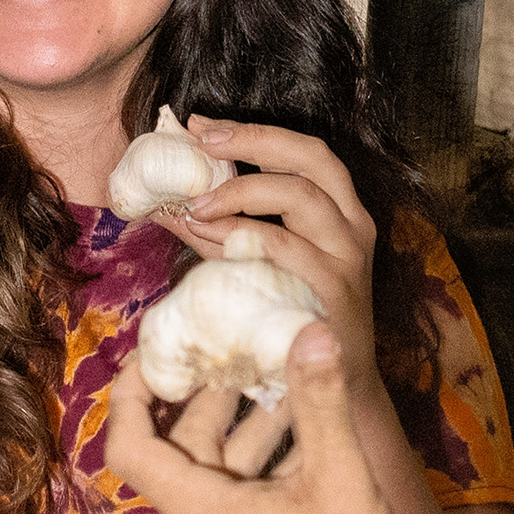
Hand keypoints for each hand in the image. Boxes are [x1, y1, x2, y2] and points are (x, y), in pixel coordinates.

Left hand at [108, 324, 418, 513]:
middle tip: (251, 358)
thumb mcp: (341, 480)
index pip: (129, 445)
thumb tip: (311, 330)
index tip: (153, 353)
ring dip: (248, 442)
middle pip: (184, 458)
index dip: (131, 393)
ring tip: (295, 401)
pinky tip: (306, 460)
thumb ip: (320, 401)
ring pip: (215, 488)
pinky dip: (256, 483)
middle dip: (218, 405)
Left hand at [159, 117, 380, 385]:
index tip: (202, 125)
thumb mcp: (258, 262)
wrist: (340, 388)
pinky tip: (212, 238)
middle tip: (202, 142)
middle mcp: (352, 226)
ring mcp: (347, 258)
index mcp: (340, 210)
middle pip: (312, 158)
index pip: (305, 152)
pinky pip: (287, 250)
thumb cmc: (293, 315)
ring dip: (242, 192)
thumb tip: (161, 202)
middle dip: (253, 141)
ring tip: (197, 204)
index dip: (255, 132)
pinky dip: (245, 237)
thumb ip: (218, 230)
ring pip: (301, 197)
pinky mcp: (335, 291)